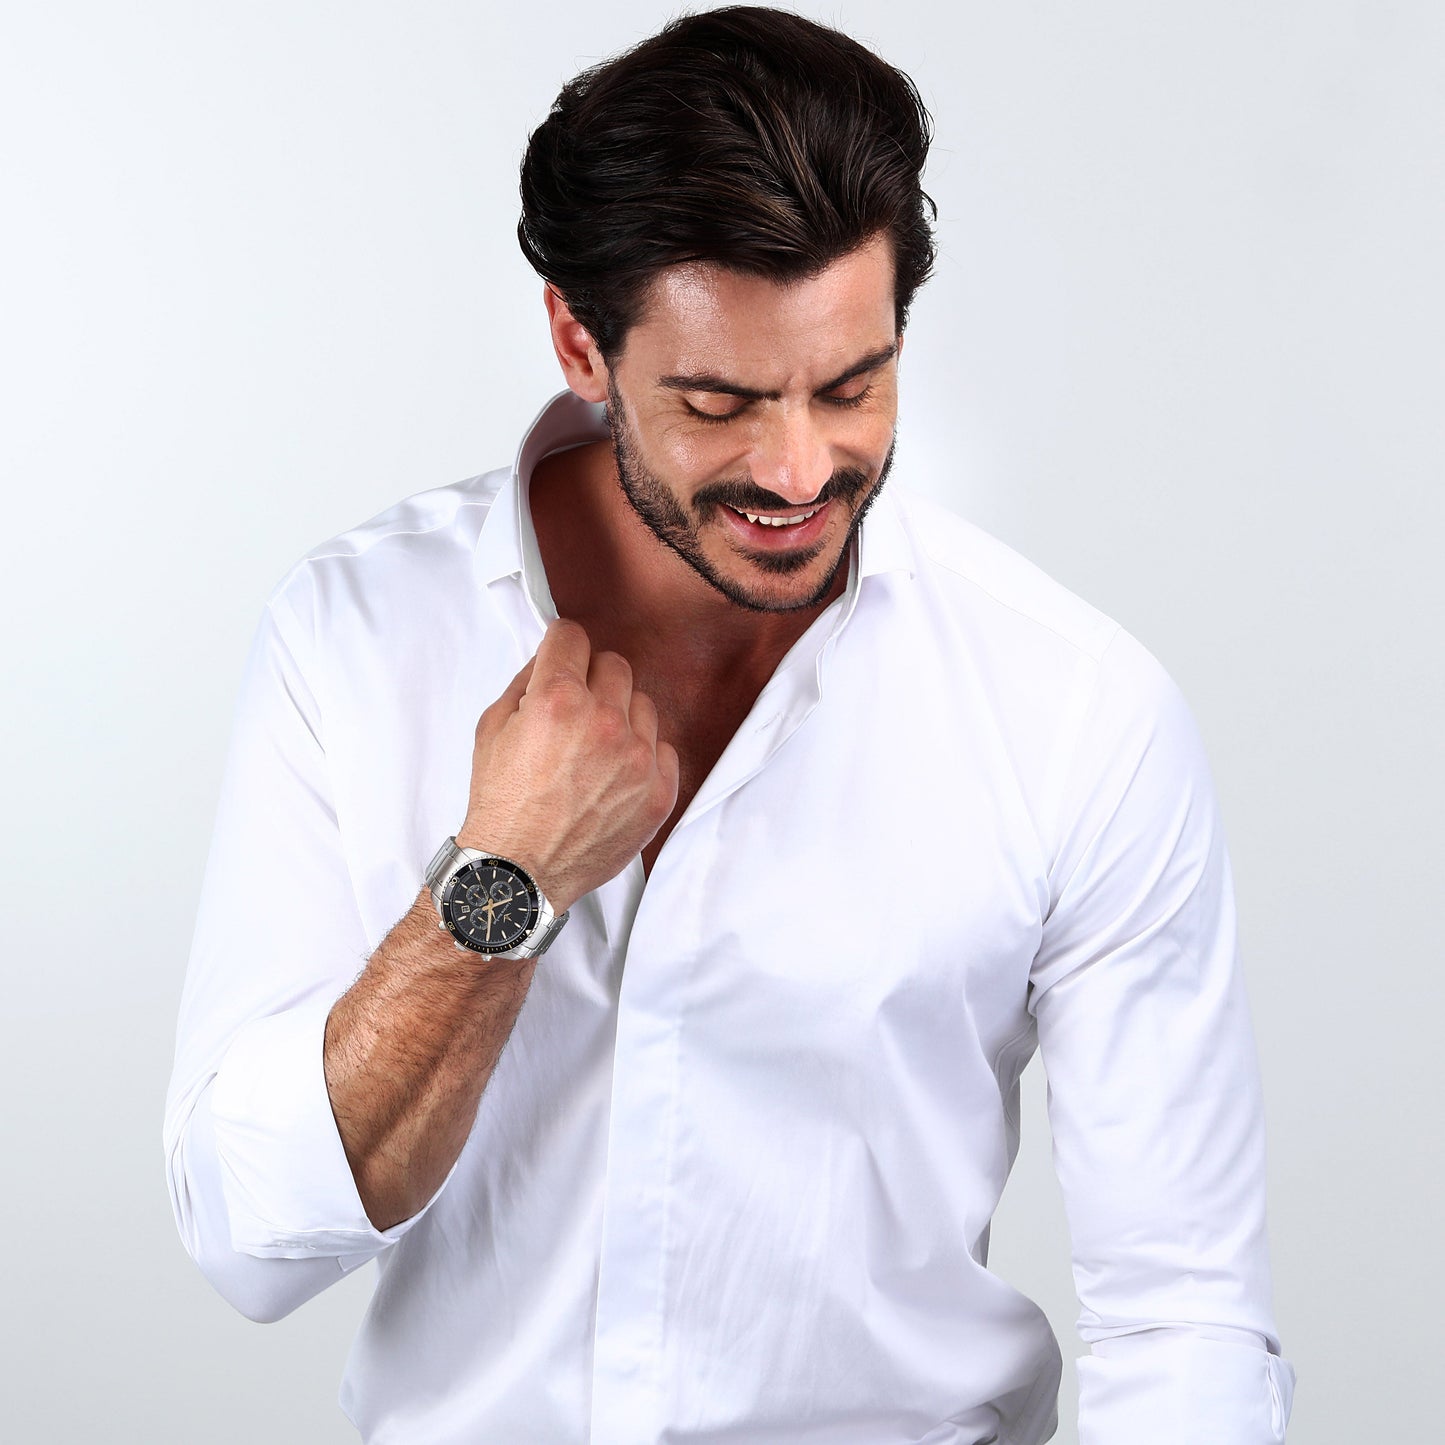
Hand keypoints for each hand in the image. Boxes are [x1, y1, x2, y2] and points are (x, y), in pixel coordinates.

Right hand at [456, 619, 678, 913]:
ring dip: (620, 715)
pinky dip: (642, 755)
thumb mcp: (493, 729)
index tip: (562, 658)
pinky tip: (614, 774)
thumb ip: (525, 682)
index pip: (573, 636)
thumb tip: (551, 658)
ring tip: (594, 748)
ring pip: (643, 703)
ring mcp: (638, 758)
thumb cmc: (503, 804)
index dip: (562, 646)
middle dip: (591, 678)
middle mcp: (603, 722)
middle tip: (575, 707)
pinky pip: (663, 747)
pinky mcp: (660, 790)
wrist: (520, 871)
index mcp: (557, 700)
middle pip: (614, 665)